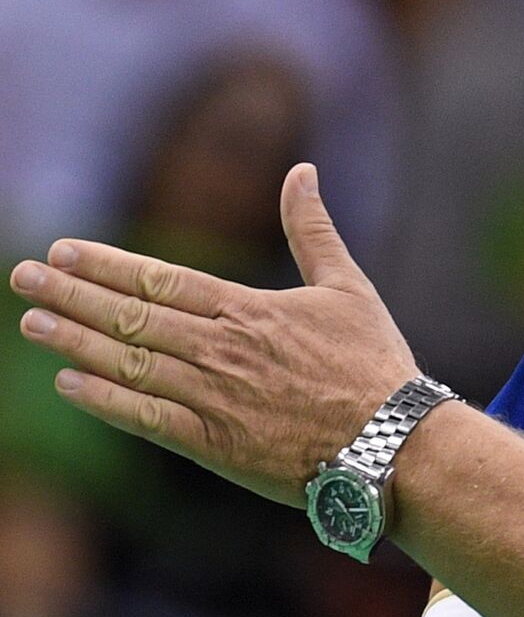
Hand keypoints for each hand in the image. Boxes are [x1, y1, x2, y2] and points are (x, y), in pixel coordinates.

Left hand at [9, 164, 419, 506]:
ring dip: (75, 341)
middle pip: (131, 317)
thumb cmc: (375, 364)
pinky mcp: (215, 445)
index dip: (108, 264)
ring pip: (128, 364)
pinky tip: (69, 383)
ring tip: (34, 323)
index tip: (64, 250)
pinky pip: (145, 419)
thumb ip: (313, 229)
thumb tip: (302, 171)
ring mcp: (213, 398)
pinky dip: (103, 400)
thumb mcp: (349, 286)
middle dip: (73, 294)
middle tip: (24, 277)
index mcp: (249, 310)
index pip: (161, 280)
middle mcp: (221, 350)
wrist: (394, 442)